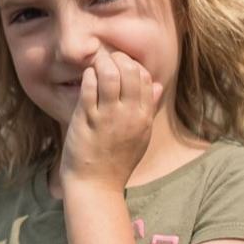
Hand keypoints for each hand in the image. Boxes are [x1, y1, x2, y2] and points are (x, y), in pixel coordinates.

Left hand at [61, 47, 162, 190]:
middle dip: (117, 59)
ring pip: (110, 75)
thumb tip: (157, 86)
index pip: (145, 78)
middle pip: (130, 71)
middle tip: (105, 60)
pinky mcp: (86, 120)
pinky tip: (86, 77)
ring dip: (102, 64)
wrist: (96, 185)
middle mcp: (129, 115)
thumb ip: (148, 109)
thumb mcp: (141, 135)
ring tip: (95, 66)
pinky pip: (89, 88)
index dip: (132, 65)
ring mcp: (108, 117)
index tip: (120, 65)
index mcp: (144, 117)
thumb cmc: (116, 160)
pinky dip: (88, 76)